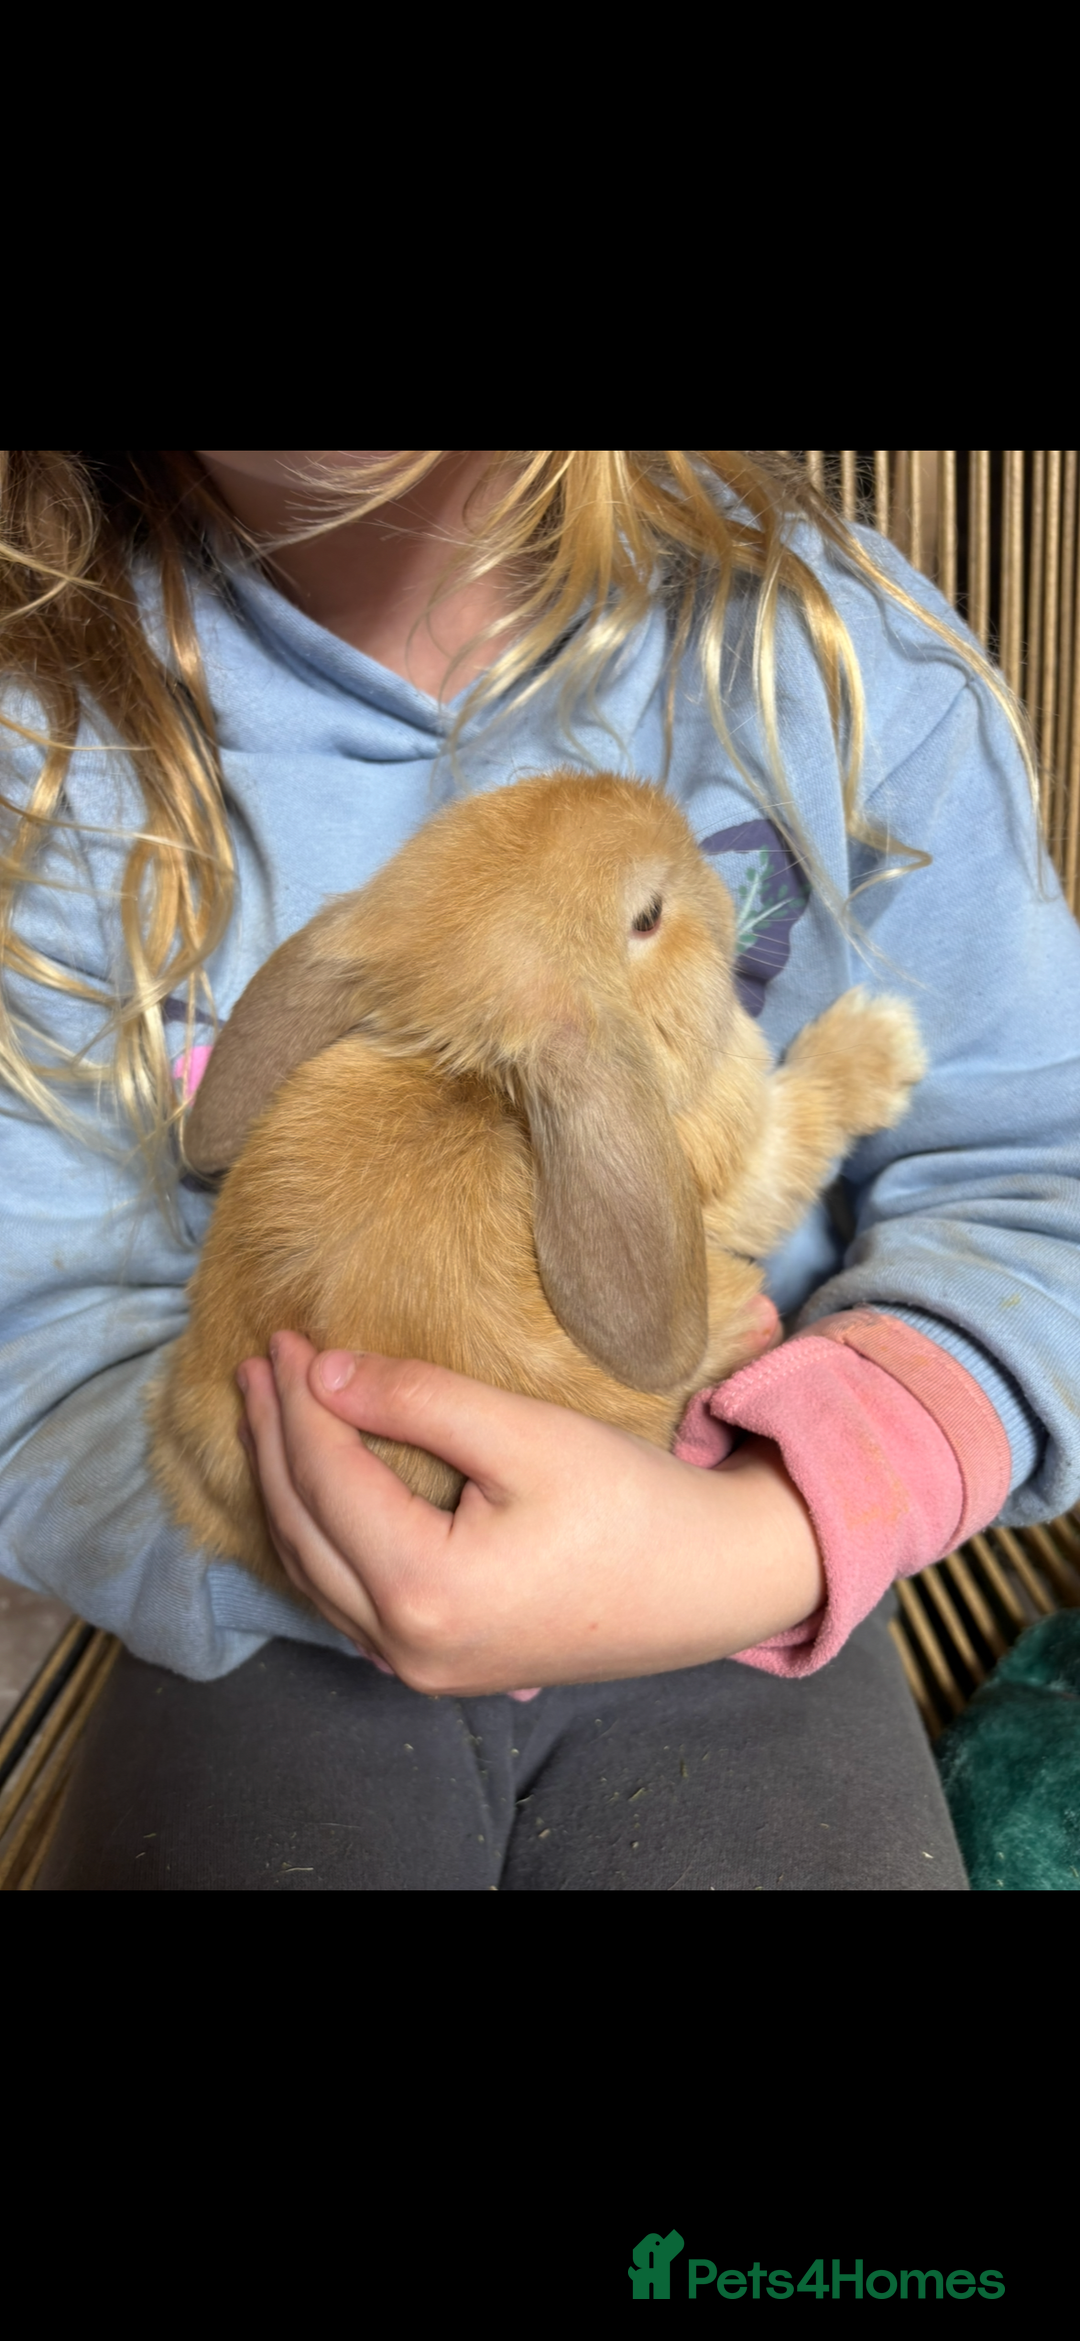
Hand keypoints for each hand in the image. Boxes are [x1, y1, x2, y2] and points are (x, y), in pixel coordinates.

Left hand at [237, 1327, 824, 1697]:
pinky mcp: (440, 1668)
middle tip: (258, 1366)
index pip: (324, 1477)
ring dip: (285, 1491)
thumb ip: (419, 1401)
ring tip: (271, 1417)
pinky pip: (345, 1602)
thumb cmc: (633, 1505)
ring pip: (314, 1573)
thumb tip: (321, 1374)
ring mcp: (418, 1669)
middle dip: (275, 1441)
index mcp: (422, 1589)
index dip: (297, 1400)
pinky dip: (317, 1539)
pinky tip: (314, 1495)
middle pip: (303, 1528)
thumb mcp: (527, 1435)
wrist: (714, 1584)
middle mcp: (404, 1647)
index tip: (282, 1336)